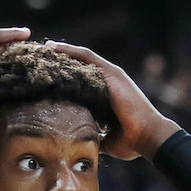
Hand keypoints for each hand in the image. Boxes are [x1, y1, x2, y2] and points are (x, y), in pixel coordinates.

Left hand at [48, 41, 178, 160]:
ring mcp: (111, 75)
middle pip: (82, 64)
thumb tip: (81, 144)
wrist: (148, 137)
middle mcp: (110, 81)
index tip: (49, 73)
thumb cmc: (132, 141)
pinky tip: (54, 48)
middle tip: (42, 56)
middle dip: (63, 59)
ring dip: (64, 51)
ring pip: (82, 57)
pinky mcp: (111, 74)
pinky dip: (70, 51)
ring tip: (45, 47)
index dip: (68, 74)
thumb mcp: (108, 140)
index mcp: (109, 94)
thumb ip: (94, 136)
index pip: (84, 79)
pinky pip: (86, 57)